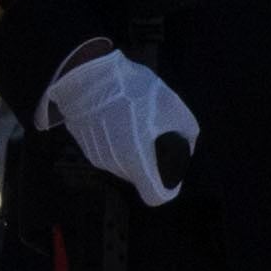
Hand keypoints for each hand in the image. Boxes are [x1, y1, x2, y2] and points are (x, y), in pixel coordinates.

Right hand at [43, 44, 197, 202]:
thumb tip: (187, 144)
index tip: (171, 173)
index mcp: (137, 161)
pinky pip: (107, 152)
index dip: (167, 188)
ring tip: (134, 124)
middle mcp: (115, 166)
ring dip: (132, 152)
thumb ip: (187, 132)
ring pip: (122, 165)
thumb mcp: (172, 107)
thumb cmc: (134, 92)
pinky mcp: (83, 143)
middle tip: (155, 137)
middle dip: (150, 163)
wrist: (88, 74)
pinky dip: (116, 143)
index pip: (155, 196)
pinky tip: (116, 119)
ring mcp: (96, 156)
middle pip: (139, 178)